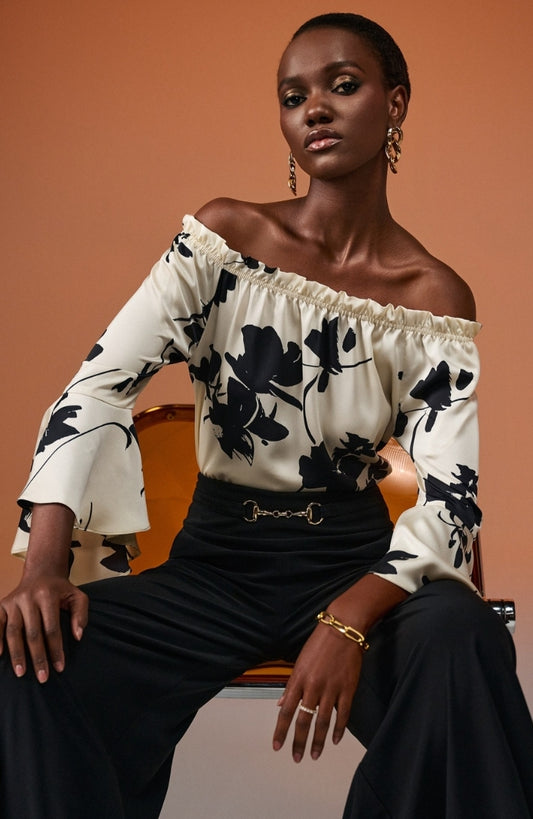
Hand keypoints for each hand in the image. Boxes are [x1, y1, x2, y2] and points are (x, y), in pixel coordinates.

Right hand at [0, 576, 87, 682]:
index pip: (52, 628)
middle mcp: (28, 598)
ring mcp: (13, 601)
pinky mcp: (2, 605)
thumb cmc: (61, 590)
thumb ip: (81, 615)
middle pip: (32, 633)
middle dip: (38, 657)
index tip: (59, 667)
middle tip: (43, 677)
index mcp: (48, 595)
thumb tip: (78, 636)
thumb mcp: (77, 596)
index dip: (56, 649)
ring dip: (17, 654)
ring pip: (13, 631)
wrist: (41, 573)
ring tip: (21, 673)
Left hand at [272, 623, 362, 761]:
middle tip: (296, 758)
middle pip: (304, 720)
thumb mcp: (300, 662)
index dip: (281, 730)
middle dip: (299, 742)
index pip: (286, 711)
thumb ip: (291, 685)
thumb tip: (281, 703)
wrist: (343, 630)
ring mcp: (331, 689)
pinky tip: (334, 740)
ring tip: (315, 755)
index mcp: (298, 679)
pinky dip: (338, 729)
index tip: (277, 746)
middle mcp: (313, 687)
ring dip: (318, 741)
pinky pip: (343, 715)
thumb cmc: (319, 643)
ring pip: (322, 722)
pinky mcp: (347, 689)